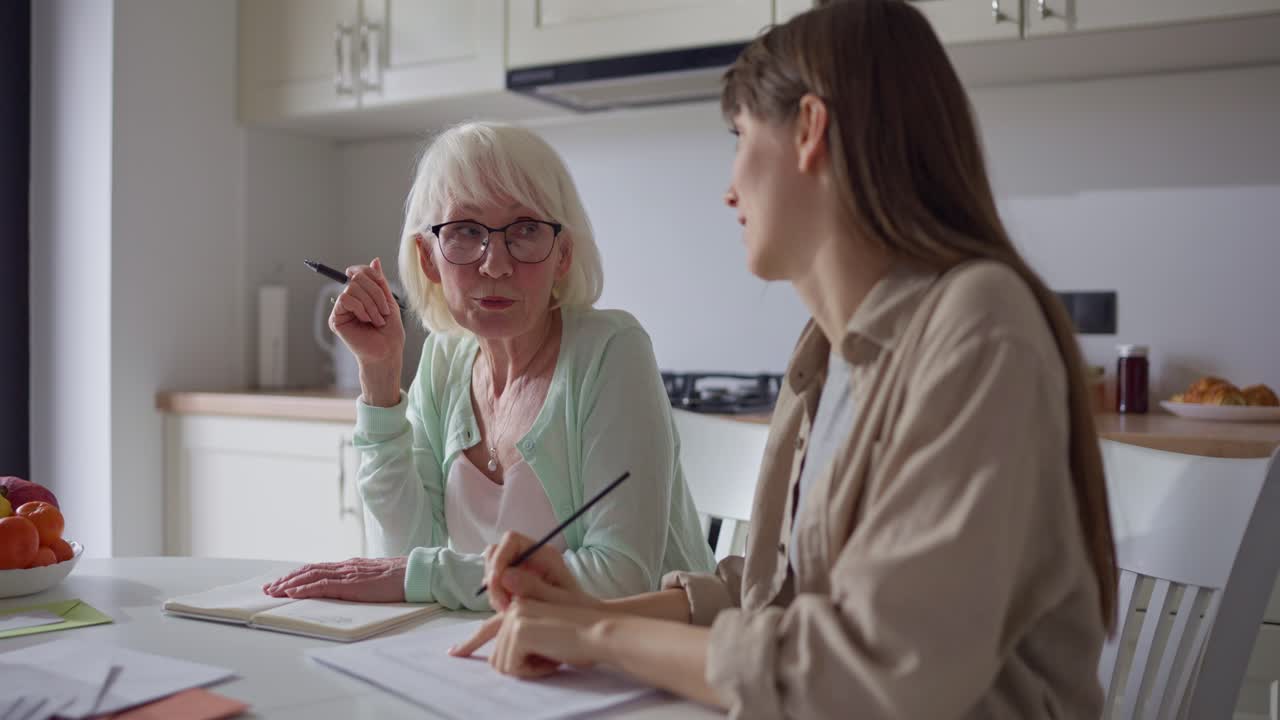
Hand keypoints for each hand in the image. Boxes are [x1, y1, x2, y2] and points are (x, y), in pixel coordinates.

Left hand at [262, 557, 406, 601]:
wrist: (416, 574)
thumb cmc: (401, 578)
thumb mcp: (375, 578)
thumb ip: (359, 580)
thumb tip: (348, 588)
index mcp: (351, 566)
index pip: (318, 568)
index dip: (298, 574)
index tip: (283, 583)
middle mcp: (346, 566)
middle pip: (309, 570)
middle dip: (287, 579)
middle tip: (270, 588)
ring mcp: (348, 573)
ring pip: (311, 576)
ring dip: (290, 584)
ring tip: (275, 591)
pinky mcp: (352, 584)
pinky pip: (323, 585)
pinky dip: (305, 588)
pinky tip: (293, 593)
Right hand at [331, 258, 403, 385]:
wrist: (387, 352)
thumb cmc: (390, 332)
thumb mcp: (389, 302)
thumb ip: (380, 283)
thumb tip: (374, 260)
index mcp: (362, 295)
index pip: (358, 272)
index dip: (369, 273)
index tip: (381, 283)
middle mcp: (349, 300)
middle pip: (356, 278)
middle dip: (375, 293)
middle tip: (384, 311)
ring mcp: (341, 309)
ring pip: (352, 288)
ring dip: (370, 304)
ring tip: (377, 320)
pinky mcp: (336, 319)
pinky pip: (345, 299)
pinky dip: (360, 308)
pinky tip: (366, 320)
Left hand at [449, 598, 610, 678]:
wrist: (601, 631)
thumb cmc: (583, 635)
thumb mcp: (549, 632)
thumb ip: (525, 636)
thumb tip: (499, 656)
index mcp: (520, 605)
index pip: (488, 628)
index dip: (470, 643)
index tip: (454, 653)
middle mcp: (513, 606)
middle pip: (497, 656)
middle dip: (523, 667)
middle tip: (551, 658)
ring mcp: (514, 616)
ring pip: (504, 664)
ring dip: (529, 669)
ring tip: (554, 656)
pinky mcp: (518, 629)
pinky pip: (513, 668)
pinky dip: (534, 671)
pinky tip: (553, 658)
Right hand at [482, 531, 601, 612]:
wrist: (582, 622)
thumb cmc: (576, 609)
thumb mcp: (559, 600)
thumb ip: (533, 587)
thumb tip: (505, 575)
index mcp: (543, 554)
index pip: (511, 540)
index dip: (500, 557)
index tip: (497, 582)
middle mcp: (529, 558)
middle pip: (496, 554)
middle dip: (494, 579)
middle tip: (503, 604)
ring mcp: (520, 571)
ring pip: (493, 571)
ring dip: (494, 591)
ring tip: (507, 611)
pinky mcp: (513, 585)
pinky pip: (496, 586)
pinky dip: (496, 598)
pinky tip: (506, 611)